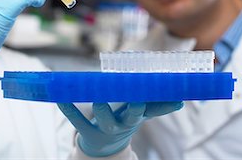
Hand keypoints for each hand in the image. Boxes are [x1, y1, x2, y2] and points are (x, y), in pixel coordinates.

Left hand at [58, 101, 182, 156]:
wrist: (105, 145)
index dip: (156, 105)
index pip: (147, 112)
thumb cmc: (125, 120)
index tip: (168, 96)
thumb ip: (158, 106)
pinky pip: (77, 122)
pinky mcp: (86, 132)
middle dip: (133, 110)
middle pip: (129, 119)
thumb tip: (180, 99)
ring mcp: (103, 129)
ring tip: (98, 98)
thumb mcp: (142, 115)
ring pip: (104, 121)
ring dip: (101, 109)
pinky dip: (69, 110)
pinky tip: (60, 98)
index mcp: (135, 118)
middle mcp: (121, 125)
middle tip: (136, 99)